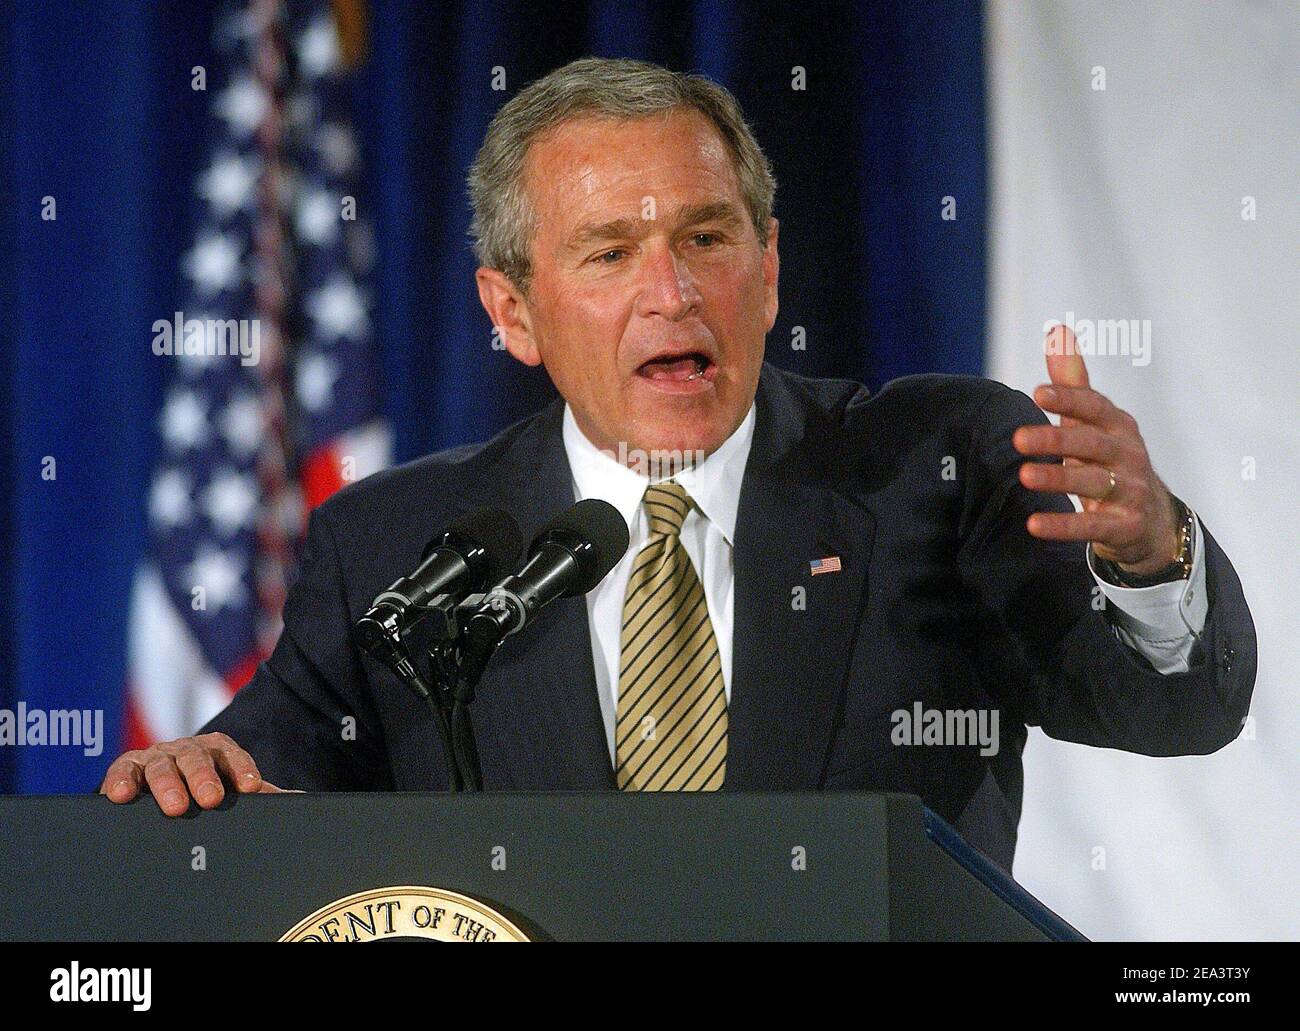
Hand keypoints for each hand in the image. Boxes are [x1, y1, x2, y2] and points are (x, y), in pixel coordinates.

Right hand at [99, 732, 287, 816]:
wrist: (166, 791)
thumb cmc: (208, 792)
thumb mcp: (233, 793)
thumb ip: (263, 797)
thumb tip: (301, 803)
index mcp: (217, 752)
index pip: (232, 755)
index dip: (242, 769)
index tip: (251, 786)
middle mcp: (187, 749)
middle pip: (197, 758)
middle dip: (204, 777)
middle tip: (211, 799)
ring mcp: (157, 756)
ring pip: (162, 765)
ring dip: (168, 785)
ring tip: (174, 807)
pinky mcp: (127, 767)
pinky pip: (122, 770)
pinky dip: (121, 781)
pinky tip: (119, 795)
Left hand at [1012, 325, 1179, 574]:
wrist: (1152, 520)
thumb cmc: (1112, 461)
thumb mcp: (1095, 422)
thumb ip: (1073, 381)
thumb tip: (1057, 330)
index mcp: (1118, 425)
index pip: (1094, 407)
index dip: (1069, 399)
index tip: (1039, 392)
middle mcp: (1127, 455)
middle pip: (1091, 444)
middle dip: (1056, 440)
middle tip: (1017, 438)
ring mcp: (1130, 491)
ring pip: (1093, 482)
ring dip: (1058, 479)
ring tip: (1024, 475)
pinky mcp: (1125, 525)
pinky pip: (1092, 526)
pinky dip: (1064, 526)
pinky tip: (1033, 525)